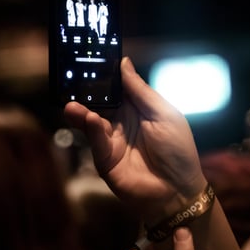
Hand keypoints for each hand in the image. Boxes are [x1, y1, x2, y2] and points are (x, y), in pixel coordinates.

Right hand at [63, 56, 207, 223]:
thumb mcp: (164, 114)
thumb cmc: (178, 150)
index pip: (115, 87)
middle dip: (85, 92)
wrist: (178, 190)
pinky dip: (92, 130)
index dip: (104, 75)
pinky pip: (96, 141)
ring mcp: (111, 140)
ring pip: (91, 121)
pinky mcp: (105, 159)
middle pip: (98, 102)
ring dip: (81, 111)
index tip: (91, 59)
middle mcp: (121, 122)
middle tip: (71, 79)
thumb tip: (124, 63)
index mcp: (137, 108)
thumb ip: (141, 91)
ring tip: (72, 104)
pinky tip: (91, 120)